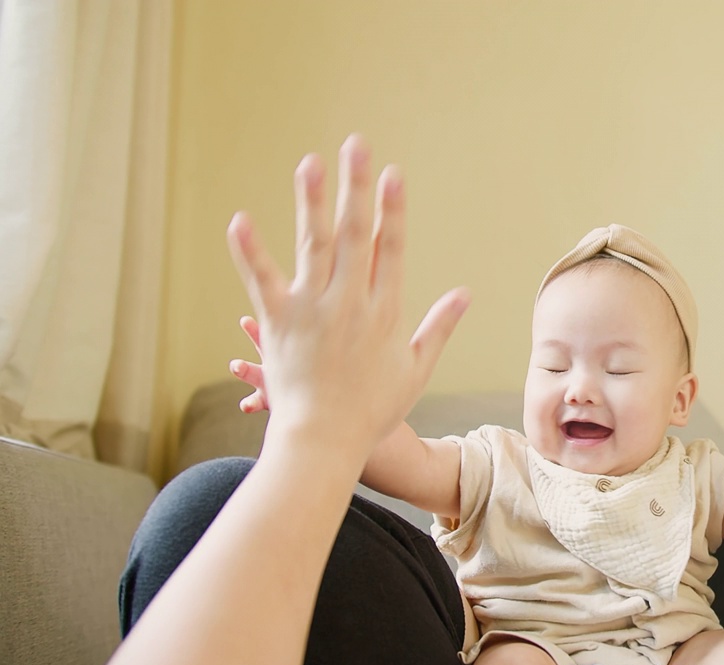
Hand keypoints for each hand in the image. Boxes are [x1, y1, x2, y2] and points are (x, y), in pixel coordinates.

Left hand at [226, 134, 468, 453]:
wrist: (324, 442)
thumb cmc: (373, 411)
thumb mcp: (415, 368)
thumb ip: (439, 326)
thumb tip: (465, 293)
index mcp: (384, 312)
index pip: (390, 249)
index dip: (392, 209)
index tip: (393, 174)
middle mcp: (350, 304)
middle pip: (354, 234)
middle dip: (356, 187)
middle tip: (356, 145)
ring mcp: (312, 311)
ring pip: (312, 246)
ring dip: (311, 202)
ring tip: (310, 162)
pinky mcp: (278, 324)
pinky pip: (262, 280)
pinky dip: (250, 251)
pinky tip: (241, 219)